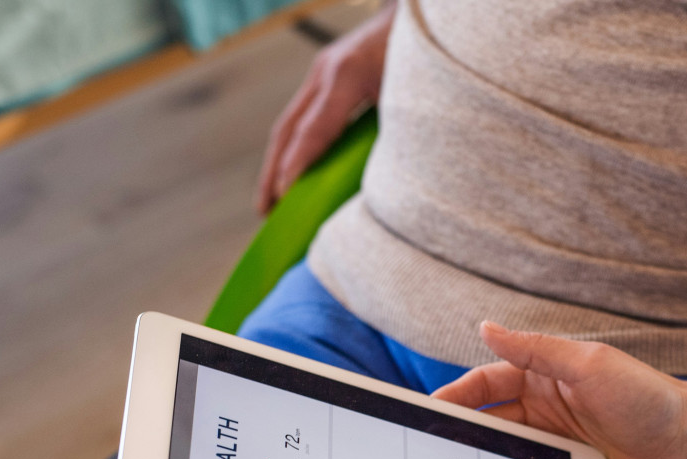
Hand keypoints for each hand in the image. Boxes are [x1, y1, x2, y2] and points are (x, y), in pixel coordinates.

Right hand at [255, 3, 394, 213]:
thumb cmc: (422, 56)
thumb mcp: (412, 95)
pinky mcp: (326, 77)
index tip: (284, 195)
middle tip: (264, 211)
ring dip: (277, 163)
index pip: (313, 129)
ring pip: (289, 124)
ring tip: (270, 201)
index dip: (297, 164)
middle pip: (287, 129)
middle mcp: (326, 71)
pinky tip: (293, 173)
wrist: (414, 14)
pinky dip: (295, 149)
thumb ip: (397, 134)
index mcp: (347, 75)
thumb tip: (383, 184)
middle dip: (273, 172)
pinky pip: (302, 117)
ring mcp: (322, 72)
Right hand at [434, 323, 686, 458]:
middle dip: (457, 431)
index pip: (485, 384)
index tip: (426, 409)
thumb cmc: (646, 396)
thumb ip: (536, 350)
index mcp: (543, 377)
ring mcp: (553, 445)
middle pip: (487, 420)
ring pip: (503, 452)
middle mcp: (543, 411)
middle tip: (427, 447)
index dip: (455, 395)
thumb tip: (485, 328)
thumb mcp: (588, 365)